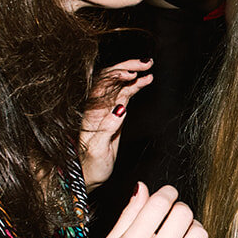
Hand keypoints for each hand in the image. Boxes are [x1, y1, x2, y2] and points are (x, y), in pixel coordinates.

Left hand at [80, 59, 153, 189]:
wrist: (88, 175)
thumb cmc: (90, 166)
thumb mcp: (98, 150)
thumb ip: (108, 128)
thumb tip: (120, 108)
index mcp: (90, 113)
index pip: (102, 85)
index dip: (117, 75)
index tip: (132, 74)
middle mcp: (96, 107)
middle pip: (110, 77)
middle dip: (127, 66)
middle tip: (146, 62)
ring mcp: (106, 109)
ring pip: (119, 83)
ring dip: (133, 72)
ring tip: (149, 67)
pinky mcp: (114, 114)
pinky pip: (125, 93)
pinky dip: (136, 85)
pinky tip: (146, 80)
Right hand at [90, 183, 217, 237]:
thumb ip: (129, 215)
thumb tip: (143, 187)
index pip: (160, 203)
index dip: (167, 194)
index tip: (168, 197)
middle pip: (184, 215)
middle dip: (181, 210)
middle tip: (175, 217)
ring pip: (200, 235)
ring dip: (195, 230)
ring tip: (184, 236)